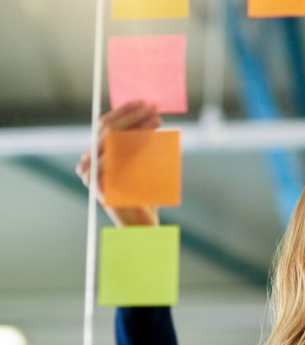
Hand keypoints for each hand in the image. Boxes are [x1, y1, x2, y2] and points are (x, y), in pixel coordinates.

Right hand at [76, 101, 161, 226]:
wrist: (141, 223)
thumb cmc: (143, 192)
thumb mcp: (142, 162)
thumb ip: (140, 142)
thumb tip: (151, 116)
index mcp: (95, 155)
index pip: (105, 125)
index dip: (123, 112)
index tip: (143, 103)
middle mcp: (88, 162)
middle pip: (106, 129)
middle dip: (132, 116)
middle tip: (153, 108)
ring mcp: (90, 173)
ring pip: (112, 140)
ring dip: (137, 126)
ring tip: (157, 120)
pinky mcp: (98, 185)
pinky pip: (116, 159)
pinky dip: (135, 145)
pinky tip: (151, 138)